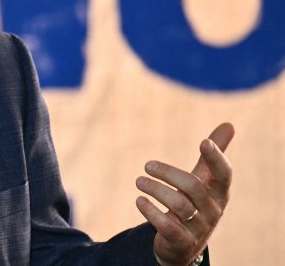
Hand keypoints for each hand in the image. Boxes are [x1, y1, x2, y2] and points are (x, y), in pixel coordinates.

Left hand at [135, 122, 234, 265]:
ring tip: (139, 181)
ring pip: (178, 205)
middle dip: (168, 173)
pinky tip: (140, 200)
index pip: (224, 174)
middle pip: (193, 187)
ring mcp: (199, 228)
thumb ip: (211, 156)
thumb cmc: (195, 204)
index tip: (203, 142)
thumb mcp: (204, 180)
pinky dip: (151, 212)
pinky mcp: (182, 241)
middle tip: (147, 165)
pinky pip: (167, 226)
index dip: (216, 158)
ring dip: (156, 189)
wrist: (184, 244)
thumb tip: (229, 124)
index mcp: (219, 192)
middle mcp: (212, 210)